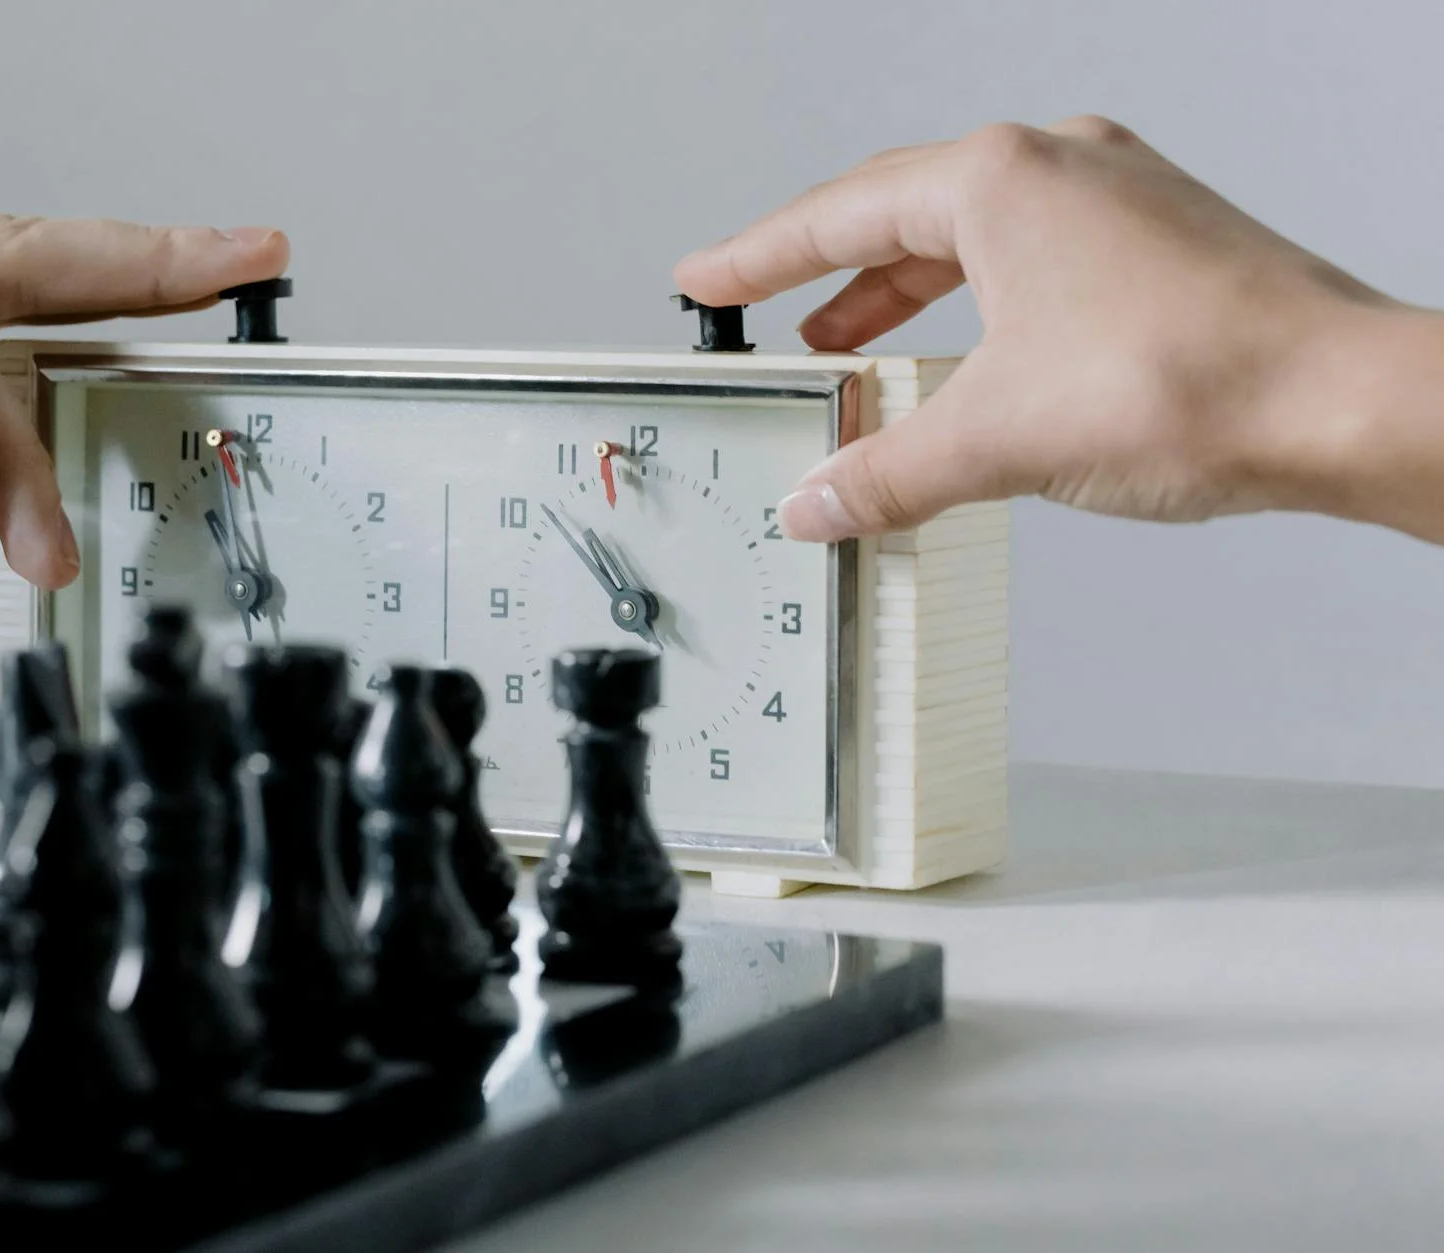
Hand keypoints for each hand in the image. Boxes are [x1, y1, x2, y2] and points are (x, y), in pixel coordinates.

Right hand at [674, 116, 1443, 545]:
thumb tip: (819, 502)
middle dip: (829, 283)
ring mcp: (1116, 202)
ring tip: (852, 354)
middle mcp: (1059, 170)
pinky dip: (975, 313)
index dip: (759, 256)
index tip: (710, 277)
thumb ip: (888, 471)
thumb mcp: (996, 437)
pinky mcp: (1158, 247)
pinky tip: (964, 366)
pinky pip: (1031, 266)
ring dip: (902, 300)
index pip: (839, 214)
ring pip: (972, 241)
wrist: (1343, 403)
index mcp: (1002, 182)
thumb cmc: (1198, 379)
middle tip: (773, 324)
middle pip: (902, 218)